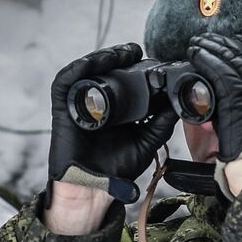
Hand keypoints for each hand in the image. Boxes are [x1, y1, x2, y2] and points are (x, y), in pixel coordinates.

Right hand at [47, 42, 177, 206]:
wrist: (92, 189)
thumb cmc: (114, 170)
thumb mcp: (145, 143)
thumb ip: (160, 125)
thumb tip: (177, 105)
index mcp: (116, 111)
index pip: (126, 82)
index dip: (139, 70)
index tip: (156, 64)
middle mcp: (97, 104)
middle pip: (107, 71)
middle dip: (123, 59)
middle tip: (139, 53)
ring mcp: (79, 104)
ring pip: (89, 70)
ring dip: (106, 57)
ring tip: (124, 53)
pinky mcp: (63, 106)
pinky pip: (68, 80)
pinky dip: (82, 67)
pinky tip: (100, 61)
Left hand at [187, 34, 241, 196]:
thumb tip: (225, 104)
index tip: (234, 40)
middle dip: (225, 44)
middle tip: (208, 38)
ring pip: (231, 60)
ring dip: (212, 48)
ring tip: (197, 42)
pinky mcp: (236, 96)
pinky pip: (220, 72)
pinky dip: (207, 60)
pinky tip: (197, 54)